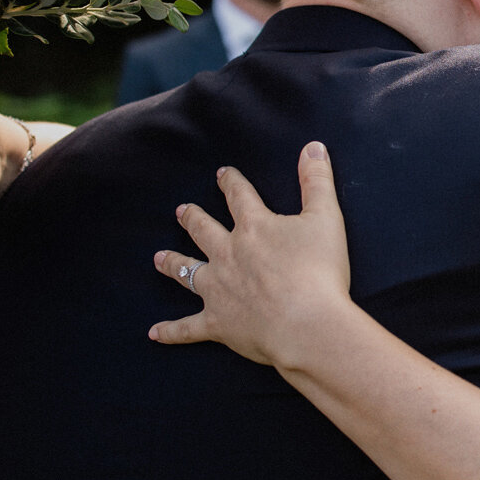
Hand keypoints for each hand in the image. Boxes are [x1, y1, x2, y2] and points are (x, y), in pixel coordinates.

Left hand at [149, 142, 353, 368]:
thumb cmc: (320, 271)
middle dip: (192, 218)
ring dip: (173, 263)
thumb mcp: (326, 218)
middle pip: (203, 230)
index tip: (222, 174)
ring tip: (159, 257)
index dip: (230, 182)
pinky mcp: (217, 323)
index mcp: (253, 227)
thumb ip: (317, 181)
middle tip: (181, 211)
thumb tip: (313, 146)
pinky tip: (153, 333)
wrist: (307, 324)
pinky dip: (170, 332)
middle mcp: (228, 254)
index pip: (238, 196)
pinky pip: (187, 328)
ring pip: (187, 271)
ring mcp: (218, 289)